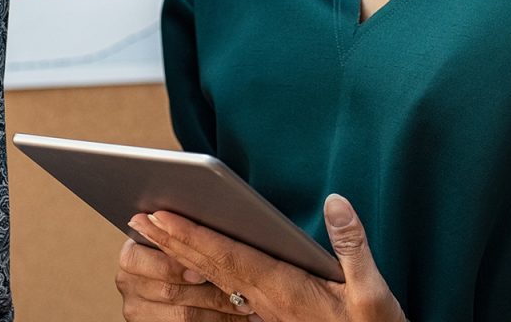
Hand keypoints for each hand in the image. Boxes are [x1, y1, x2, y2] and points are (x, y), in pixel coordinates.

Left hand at [123, 193, 407, 321]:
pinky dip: (200, 270)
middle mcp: (265, 300)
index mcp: (284, 289)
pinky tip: (186, 261)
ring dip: (179, 254)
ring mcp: (263, 310)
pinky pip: (222, 291)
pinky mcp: (267, 315)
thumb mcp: (371, 292)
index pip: (229, 257)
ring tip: (151, 233)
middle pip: (209, 266)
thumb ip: (352, 246)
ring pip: (211, 279)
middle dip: (173, 241)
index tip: (163, 216)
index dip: (194, 235)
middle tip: (138, 217)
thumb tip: (335, 201)